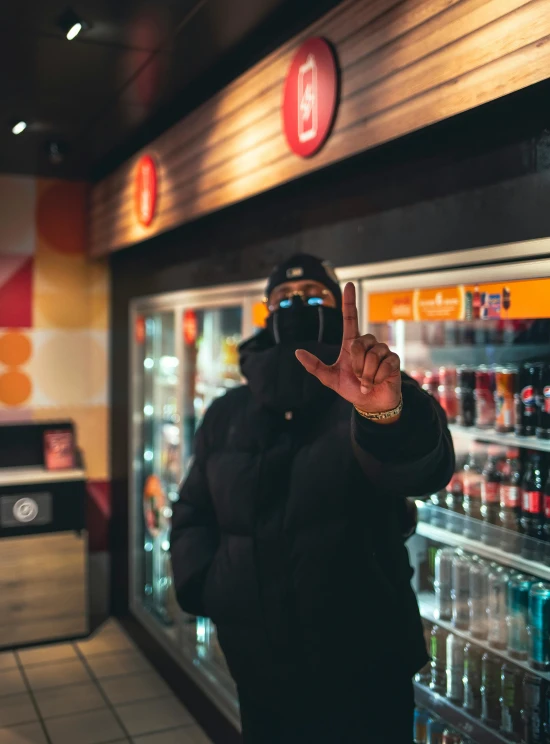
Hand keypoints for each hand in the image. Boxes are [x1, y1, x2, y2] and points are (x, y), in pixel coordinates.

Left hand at [295, 282, 401, 418]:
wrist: (370, 404)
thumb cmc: (351, 388)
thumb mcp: (329, 378)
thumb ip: (314, 366)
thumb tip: (297, 352)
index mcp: (352, 344)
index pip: (351, 318)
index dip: (349, 301)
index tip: (349, 284)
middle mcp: (368, 343)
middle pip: (360, 343)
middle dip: (356, 364)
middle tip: (358, 376)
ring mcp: (382, 351)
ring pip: (372, 355)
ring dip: (366, 373)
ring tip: (367, 381)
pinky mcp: (393, 360)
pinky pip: (384, 364)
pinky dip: (376, 377)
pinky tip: (378, 382)